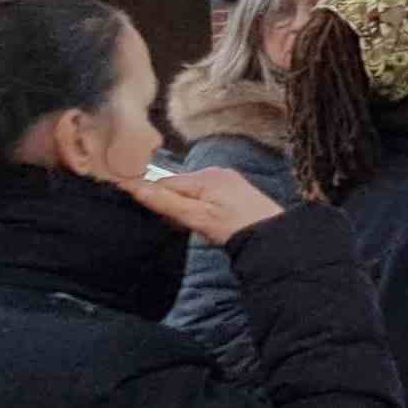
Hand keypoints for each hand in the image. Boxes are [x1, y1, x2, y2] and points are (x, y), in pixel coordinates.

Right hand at [127, 167, 283, 245]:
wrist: (273, 236)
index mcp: (205, 176)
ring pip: (191, 191)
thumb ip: (166, 202)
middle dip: (171, 204)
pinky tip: (208, 222)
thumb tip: (134, 186)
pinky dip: (199, 207)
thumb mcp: (197, 217)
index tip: (155, 217)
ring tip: (196, 226)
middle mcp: (216, 171)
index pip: (164, 182)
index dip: (154, 199)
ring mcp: (227, 179)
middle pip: (178, 185)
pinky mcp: (234, 189)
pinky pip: (206, 194)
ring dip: (185, 207)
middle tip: (178, 225)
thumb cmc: (235, 228)